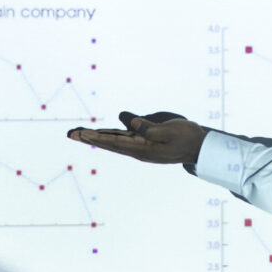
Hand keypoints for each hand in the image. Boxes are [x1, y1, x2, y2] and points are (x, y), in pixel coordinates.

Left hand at [68, 111, 205, 164]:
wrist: (199, 147)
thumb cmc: (186, 138)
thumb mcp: (170, 130)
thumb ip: (149, 127)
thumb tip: (129, 121)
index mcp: (143, 149)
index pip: (115, 142)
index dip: (97, 137)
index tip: (83, 134)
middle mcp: (138, 149)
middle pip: (109, 143)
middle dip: (90, 138)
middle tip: (71, 134)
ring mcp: (141, 146)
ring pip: (114, 140)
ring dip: (96, 137)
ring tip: (79, 133)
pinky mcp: (144, 141)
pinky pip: (123, 137)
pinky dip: (109, 135)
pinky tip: (100, 133)